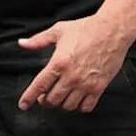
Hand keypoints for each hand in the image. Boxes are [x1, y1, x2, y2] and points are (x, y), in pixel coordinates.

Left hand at [17, 15, 131, 112]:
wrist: (112, 30)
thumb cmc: (87, 29)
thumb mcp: (58, 31)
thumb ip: (38, 40)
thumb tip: (22, 43)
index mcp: (58, 63)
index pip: (39, 86)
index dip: (28, 98)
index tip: (23, 105)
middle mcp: (71, 76)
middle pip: (52, 100)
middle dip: (46, 101)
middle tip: (45, 96)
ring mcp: (85, 83)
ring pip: (68, 106)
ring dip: (62, 104)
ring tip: (62, 96)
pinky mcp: (99, 87)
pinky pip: (86, 107)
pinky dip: (80, 107)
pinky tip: (78, 99)